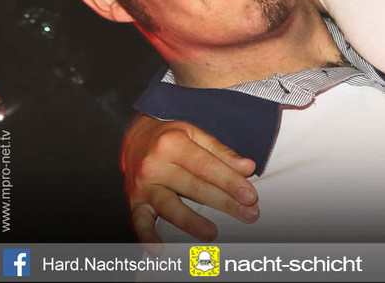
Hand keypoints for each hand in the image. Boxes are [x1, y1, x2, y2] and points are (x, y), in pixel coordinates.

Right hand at [121, 115, 258, 242]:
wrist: (135, 139)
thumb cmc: (169, 137)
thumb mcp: (195, 134)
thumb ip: (222, 152)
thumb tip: (247, 168)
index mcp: (172, 144)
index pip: (207, 167)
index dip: (230, 182)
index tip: (250, 196)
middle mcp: (154, 165)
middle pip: (194, 188)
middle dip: (224, 203)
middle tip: (248, 214)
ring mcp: (143, 186)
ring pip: (170, 207)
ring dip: (192, 222)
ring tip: (211, 233)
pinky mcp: (134, 202)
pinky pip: (139, 222)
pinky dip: (148, 237)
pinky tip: (158, 250)